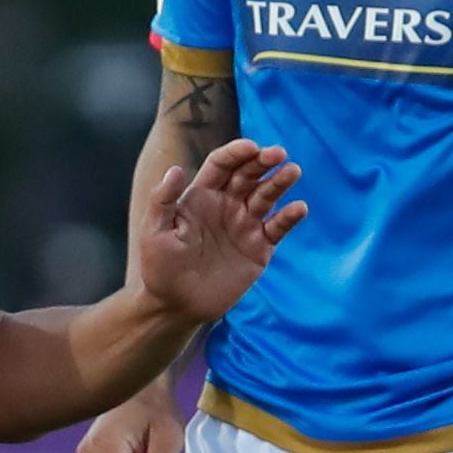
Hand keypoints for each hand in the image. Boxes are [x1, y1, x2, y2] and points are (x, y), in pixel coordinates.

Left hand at [134, 138, 303, 323]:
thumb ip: (163, 201)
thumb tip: (175, 169)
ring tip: (292, 171)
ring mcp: (245, 224)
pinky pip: (278, 227)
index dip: (236, 153)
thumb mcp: (154, 233)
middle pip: (248, 175)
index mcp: (201, 196)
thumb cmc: (159, 267)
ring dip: (280, 182)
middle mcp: (226, 205)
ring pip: (267, 196)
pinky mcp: (260, 247)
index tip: (250, 147)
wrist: (176, 305)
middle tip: (278, 153)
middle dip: (263, 162)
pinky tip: (298, 208)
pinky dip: (289, 217)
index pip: (221, 165)